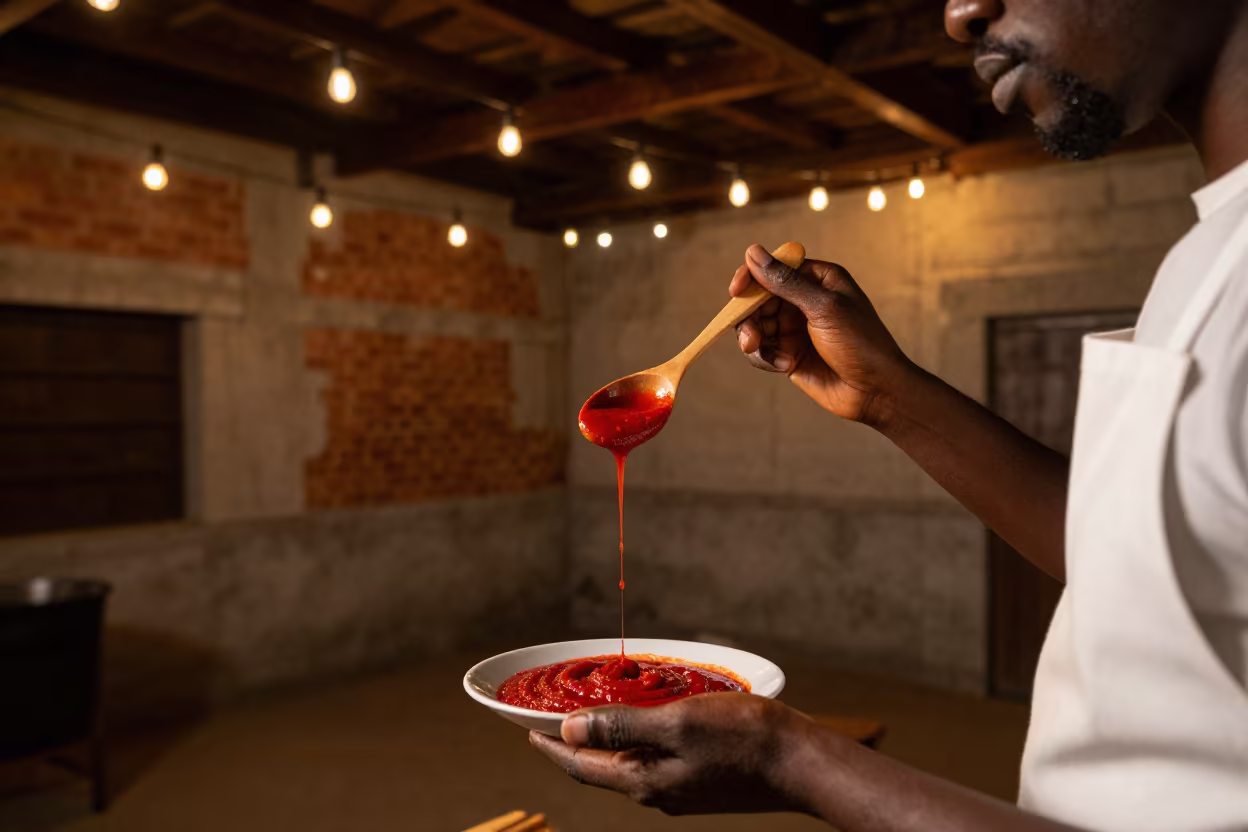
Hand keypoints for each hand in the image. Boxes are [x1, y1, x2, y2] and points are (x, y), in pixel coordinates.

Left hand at [528, 694, 811, 815]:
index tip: (527, 729)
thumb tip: (568, 732)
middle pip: (601, 768)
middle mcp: (656, 793)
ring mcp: (680, 790)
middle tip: (555, 716)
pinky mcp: (701, 782)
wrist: (801, 764)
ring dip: (609, 740)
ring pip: (630, 765)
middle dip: (575, 743)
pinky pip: (657, 761)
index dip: (550, 746)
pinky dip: (640, 740)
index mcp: (643, 781)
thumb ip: (622, 728)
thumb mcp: (676, 723)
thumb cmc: (743, 739)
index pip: (580, 766)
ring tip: (597, 712)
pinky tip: (648, 721)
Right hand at [731, 244, 913, 427]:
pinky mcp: (789, 353)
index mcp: (818, 279)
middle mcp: (804, 300)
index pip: (774, 268)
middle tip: (750, 338)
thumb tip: (752, 252)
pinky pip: (762, 350)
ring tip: (759, 351)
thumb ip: (786, 282)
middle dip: (749, 317)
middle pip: (758, 298)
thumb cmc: (860, 343)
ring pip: (755, 325)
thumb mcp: (823, 307)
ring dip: (753, 339)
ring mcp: (795, 328)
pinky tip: (785, 366)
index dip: (752, 278)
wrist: (876, 391)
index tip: (736, 292)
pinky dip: (765, 357)